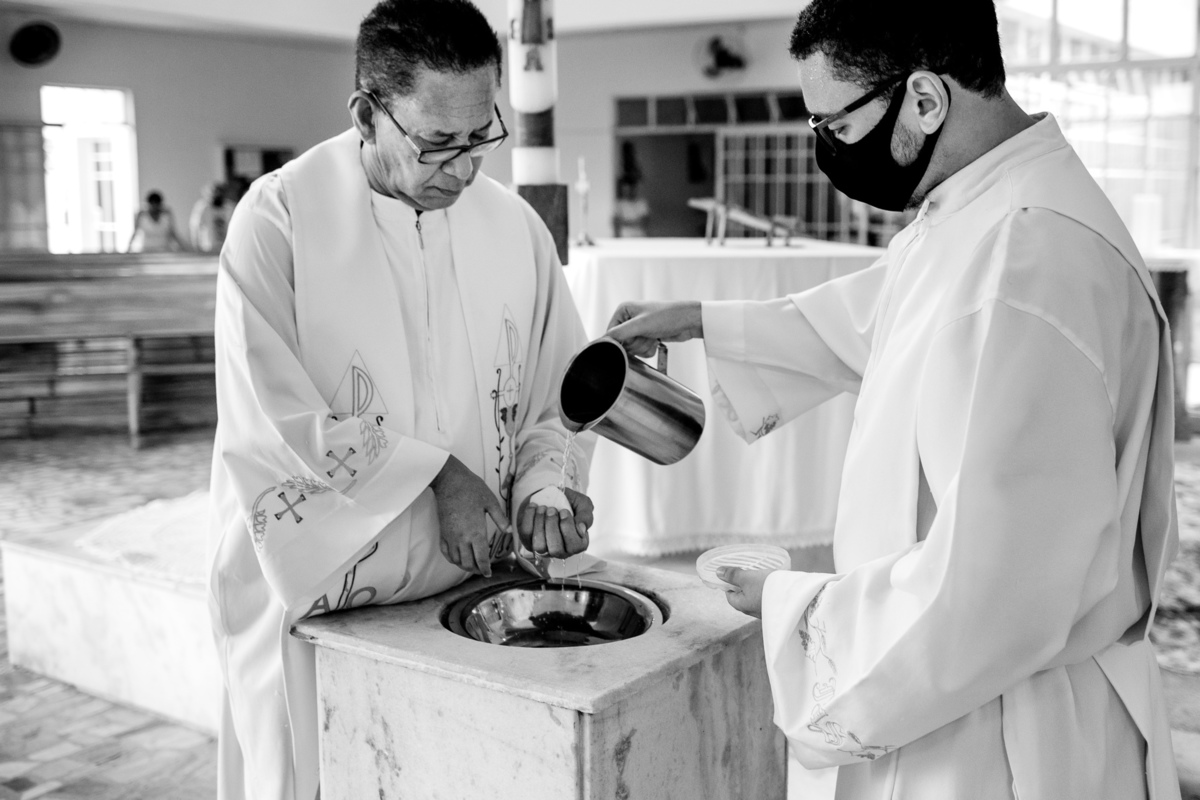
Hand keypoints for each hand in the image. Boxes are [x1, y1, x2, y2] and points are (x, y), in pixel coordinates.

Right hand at [429, 455, 512, 576]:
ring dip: (464, 566)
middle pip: (468, 563)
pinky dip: (452, 559)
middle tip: (482, 570)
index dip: (485, 569)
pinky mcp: (442, 532)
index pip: (481, 558)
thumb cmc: (472, 489)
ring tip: (472, 565)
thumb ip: (500, 518)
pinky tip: (457, 558)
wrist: (449, 480)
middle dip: (476, 569)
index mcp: (476, 532)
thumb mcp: (491, 501)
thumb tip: (509, 531)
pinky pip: (445, 552)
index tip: (489, 574)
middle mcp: (462, 538)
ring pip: (456, 560)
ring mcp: (450, 536)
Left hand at [517, 487, 594, 557]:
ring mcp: (544, 549)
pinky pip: (526, 534)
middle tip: (552, 510)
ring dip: (540, 523)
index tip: (565, 511)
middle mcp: (561, 551)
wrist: (551, 496)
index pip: (575, 546)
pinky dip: (529, 517)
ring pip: (539, 546)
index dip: (568, 528)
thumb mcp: (583, 505)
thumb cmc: (569, 503)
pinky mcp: (529, 541)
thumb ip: (586, 516)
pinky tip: (534, 507)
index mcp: (578, 544)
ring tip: (543, 508)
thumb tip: (581, 529)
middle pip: (555, 549)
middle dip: (552, 526)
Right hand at [606, 301, 702, 358]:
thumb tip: (604, 340)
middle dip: (635, 343)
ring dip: (643, 346)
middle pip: (622, 343)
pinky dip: (649, 349)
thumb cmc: (668, 316)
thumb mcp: (640, 325)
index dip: (620, 341)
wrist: (689, 321)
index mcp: (624, 310)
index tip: (631, 340)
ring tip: (653, 336)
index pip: (611, 333)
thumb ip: (620, 333)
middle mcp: (630, 319)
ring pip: (632, 348)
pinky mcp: (647, 337)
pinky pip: (641, 351)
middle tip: (646, 335)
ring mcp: (639, 329)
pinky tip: (656, 340)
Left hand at [715, 566, 776, 617]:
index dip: (729, 583)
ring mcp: (764, 611)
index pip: (729, 595)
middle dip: (743, 584)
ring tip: (761, 574)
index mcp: (741, 605)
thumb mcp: (747, 578)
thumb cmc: (766, 589)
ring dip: (757, 586)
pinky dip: (767, 590)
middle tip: (748, 571)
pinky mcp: (776, 608)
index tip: (733, 573)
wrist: (794, 599)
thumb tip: (718, 573)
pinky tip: (773, 581)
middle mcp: (751, 611)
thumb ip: (733, 575)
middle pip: (742, 596)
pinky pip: (767, 598)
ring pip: (756, 597)